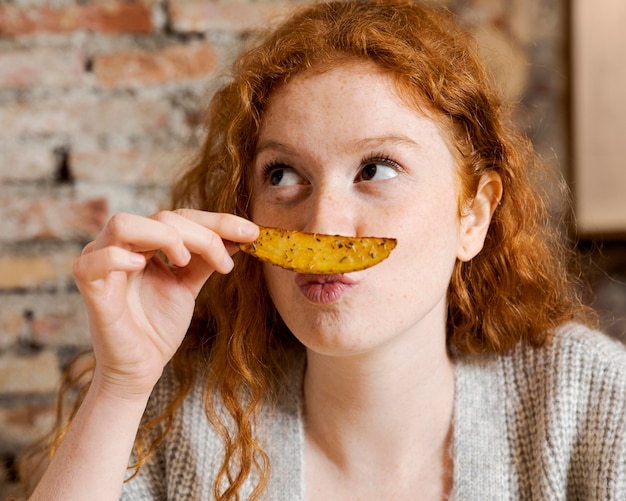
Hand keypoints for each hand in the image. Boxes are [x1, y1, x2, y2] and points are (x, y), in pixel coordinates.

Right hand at [72, 209, 257, 399]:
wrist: (141, 369)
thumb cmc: (159, 327)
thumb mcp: (188, 286)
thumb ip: (205, 260)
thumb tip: (239, 237)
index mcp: (145, 243)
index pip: (181, 217)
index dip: (217, 221)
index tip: (252, 232)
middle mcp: (121, 247)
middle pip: (161, 218)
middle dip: (202, 234)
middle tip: (225, 261)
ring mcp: (101, 264)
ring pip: (125, 224)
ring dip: (164, 237)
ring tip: (185, 261)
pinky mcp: (90, 289)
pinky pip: (93, 261)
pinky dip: (117, 257)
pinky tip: (142, 265)